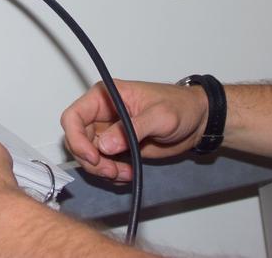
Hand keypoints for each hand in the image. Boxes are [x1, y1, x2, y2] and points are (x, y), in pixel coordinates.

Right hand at [60, 80, 206, 182]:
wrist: (198, 121)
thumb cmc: (181, 107)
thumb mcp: (159, 116)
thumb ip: (131, 129)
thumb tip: (104, 145)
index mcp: (106, 96)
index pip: (73, 116)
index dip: (76, 139)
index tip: (93, 157)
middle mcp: (102, 113)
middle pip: (78, 140)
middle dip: (91, 160)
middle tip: (112, 171)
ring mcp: (109, 132)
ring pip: (89, 155)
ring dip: (102, 170)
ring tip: (125, 174)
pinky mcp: (118, 147)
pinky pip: (103, 164)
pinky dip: (111, 174)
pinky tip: (128, 173)